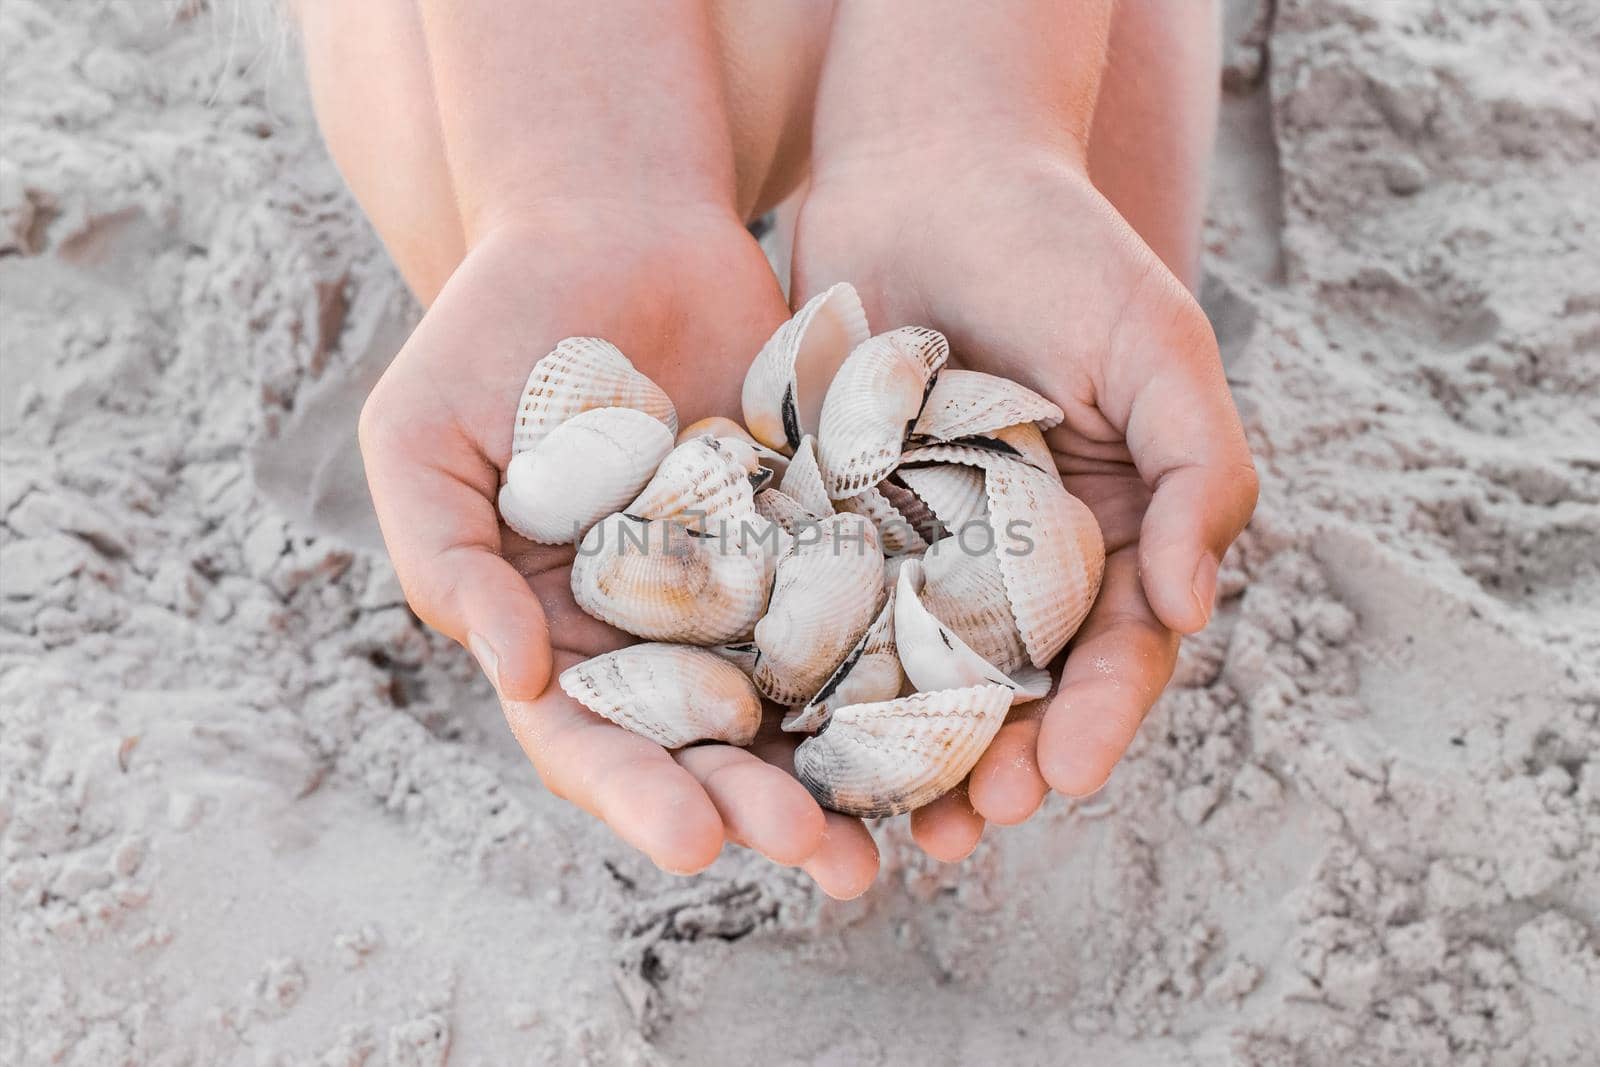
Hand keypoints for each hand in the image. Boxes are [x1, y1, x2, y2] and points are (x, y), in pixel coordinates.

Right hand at [359, 204, 879, 895]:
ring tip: (911, 830)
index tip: (695, 841)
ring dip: (852, 769)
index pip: (591, 740)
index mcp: (555, 630)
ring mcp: (744, 581)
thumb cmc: (494, 325)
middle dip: (765, 808)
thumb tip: (517, 675)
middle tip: (834, 866)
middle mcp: (656, 627)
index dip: (638, 796)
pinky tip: (960, 709)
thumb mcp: (423, 436)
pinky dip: (907, 658)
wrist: (613, 219)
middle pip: (711, 744)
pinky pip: (868, 601)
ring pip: (802, 696)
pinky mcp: (820, 528)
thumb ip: (447, 559)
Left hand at [792, 147, 1258, 858]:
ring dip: (896, 751)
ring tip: (871, 818)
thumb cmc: (1061, 251)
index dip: (1094, 716)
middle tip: (963, 829)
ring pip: (909, 670)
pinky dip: (808, 668)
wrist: (928, 167)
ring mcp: (919, 546)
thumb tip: (1195, 610)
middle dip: (992, 762)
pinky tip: (783, 726)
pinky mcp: (831, 521)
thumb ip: (1199, 472)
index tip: (1063, 773)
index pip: (1114, 648)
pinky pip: (821, 607)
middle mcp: (1013, 560)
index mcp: (1107, 536)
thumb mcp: (1158, 349)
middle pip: (1009, 686)